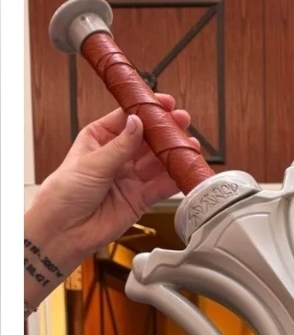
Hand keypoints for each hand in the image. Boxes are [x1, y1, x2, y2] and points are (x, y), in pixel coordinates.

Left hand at [25, 96, 199, 286]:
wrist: (64, 231)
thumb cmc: (64, 194)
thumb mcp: (92, 163)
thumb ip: (120, 146)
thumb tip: (137, 124)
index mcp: (99, 139)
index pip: (126, 119)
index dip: (145, 110)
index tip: (163, 103)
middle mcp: (116, 157)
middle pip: (146, 140)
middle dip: (165, 131)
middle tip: (182, 122)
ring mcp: (129, 178)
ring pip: (156, 163)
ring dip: (173, 155)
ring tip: (189, 146)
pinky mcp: (139, 199)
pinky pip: (160, 187)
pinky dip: (174, 180)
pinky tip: (184, 170)